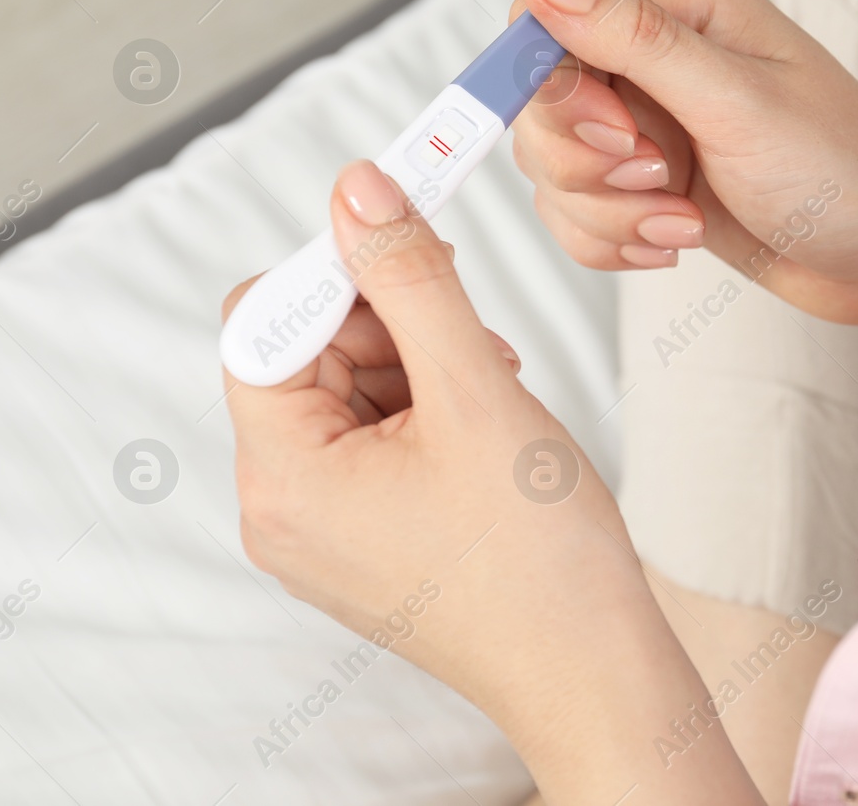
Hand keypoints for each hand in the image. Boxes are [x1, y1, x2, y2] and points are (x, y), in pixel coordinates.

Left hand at [222, 160, 760, 804]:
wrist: (591, 668)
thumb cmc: (540, 559)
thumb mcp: (475, 390)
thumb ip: (412, 278)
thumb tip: (358, 189)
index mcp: (284, 478)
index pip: (266, 324)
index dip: (340, 270)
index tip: (410, 232)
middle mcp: (281, 511)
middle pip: (306, 355)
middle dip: (391, 325)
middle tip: (475, 343)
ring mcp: (320, 533)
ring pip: (346, 393)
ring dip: (418, 366)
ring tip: (493, 396)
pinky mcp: (361, 542)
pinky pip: (369, 442)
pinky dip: (424, 412)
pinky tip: (484, 429)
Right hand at [510, 0, 857, 324]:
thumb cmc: (847, 169)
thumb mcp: (736, 99)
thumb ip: (632, 38)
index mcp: (681, 11)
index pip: (547, 19)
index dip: (554, 84)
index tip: (614, 131)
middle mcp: (657, 63)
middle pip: (542, 103)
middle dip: (586, 162)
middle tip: (662, 177)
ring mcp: (651, 129)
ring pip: (554, 170)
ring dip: (609, 213)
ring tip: (683, 223)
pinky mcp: (652, 188)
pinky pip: (579, 215)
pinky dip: (614, 242)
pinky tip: (676, 243)